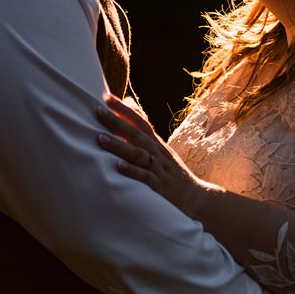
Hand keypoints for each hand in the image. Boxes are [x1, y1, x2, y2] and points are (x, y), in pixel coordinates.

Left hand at [96, 96, 213, 212]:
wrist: (196, 196)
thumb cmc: (172, 173)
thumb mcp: (161, 151)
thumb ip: (145, 133)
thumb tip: (131, 108)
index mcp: (157, 144)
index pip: (140, 121)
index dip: (124, 109)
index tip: (107, 97)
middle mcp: (158, 153)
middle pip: (136, 134)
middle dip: (117, 122)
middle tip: (98, 111)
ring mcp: (159, 168)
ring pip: (138, 154)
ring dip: (119, 145)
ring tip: (100, 138)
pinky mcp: (160, 185)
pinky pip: (145, 177)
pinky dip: (132, 170)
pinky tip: (119, 166)